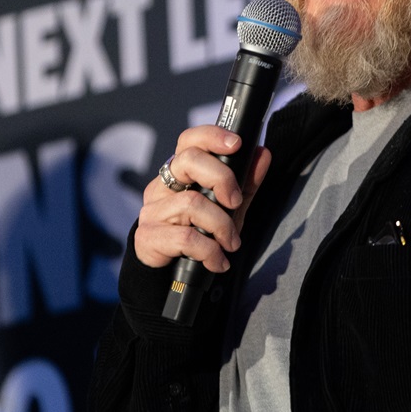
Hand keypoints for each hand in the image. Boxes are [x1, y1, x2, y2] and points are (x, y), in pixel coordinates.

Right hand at [133, 125, 271, 274]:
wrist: (171, 275)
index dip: (211, 136)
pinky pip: (185, 238)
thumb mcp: (228, 208)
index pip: (189, 141)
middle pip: (188, 161)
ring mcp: (151, 211)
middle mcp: (161, 187)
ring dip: (221, 226)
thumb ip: (245, 183)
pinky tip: (217, 261)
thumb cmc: (200, 233)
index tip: (236, 144)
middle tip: (235, 202)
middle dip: (221, 178)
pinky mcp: (147, 237)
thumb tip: (263, 154)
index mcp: (179, 173)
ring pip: (191, 203)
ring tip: (231, 243)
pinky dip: (210, 251)